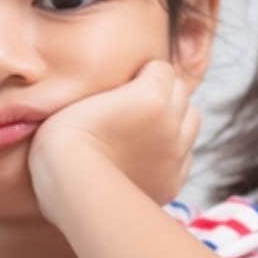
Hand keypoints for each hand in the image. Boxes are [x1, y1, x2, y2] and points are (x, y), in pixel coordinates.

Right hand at [29, 61, 201, 221]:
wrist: (73, 188)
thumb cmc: (65, 139)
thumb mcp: (82, 98)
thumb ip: (111, 88)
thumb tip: (118, 88)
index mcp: (152, 95)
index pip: (162, 68)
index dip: (142, 74)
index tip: (124, 86)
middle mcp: (171, 122)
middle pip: (180, 91)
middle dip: (163, 92)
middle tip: (135, 105)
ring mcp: (175, 153)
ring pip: (192, 120)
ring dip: (175, 118)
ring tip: (147, 128)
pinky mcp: (172, 180)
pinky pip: (185, 155)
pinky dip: (172, 151)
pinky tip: (147, 156)